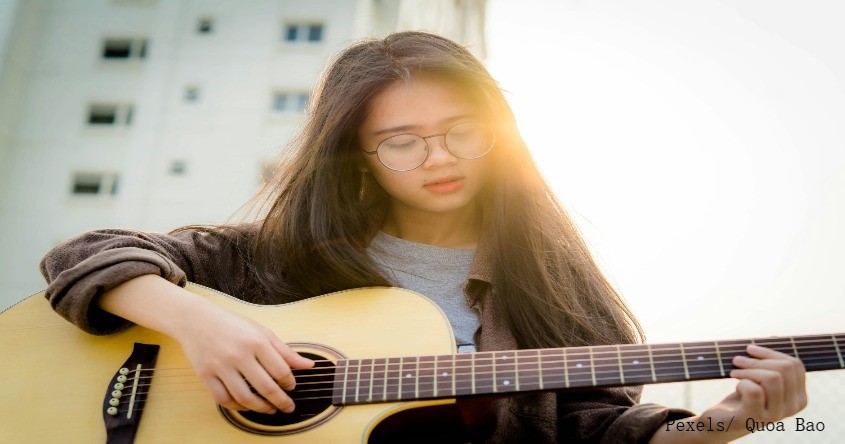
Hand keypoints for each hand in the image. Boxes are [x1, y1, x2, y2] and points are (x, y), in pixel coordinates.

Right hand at [170, 299, 314, 413]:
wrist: (196, 319)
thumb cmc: (232, 324)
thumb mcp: (261, 331)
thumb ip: (285, 351)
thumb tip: (308, 366)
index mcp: (256, 341)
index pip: (281, 370)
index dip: (290, 383)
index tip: (292, 386)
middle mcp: (239, 355)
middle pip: (266, 387)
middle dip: (281, 401)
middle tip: (288, 407)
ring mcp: (221, 366)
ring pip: (245, 398)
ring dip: (261, 408)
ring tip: (270, 409)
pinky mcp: (205, 375)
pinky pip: (223, 399)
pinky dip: (237, 407)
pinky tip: (247, 406)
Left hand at [698, 344, 807, 441]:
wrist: (723, 420)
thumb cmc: (743, 396)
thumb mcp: (760, 378)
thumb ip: (770, 361)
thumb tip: (775, 337)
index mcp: (799, 397)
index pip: (795, 365)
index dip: (770, 353)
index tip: (750, 349)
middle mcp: (792, 407)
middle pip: (784, 369)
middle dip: (757, 360)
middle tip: (737, 360)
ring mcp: (776, 415)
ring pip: (772, 378)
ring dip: (748, 369)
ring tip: (734, 372)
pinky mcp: (756, 418)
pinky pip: (754, 390)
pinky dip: (742, 382)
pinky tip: (736, 386)